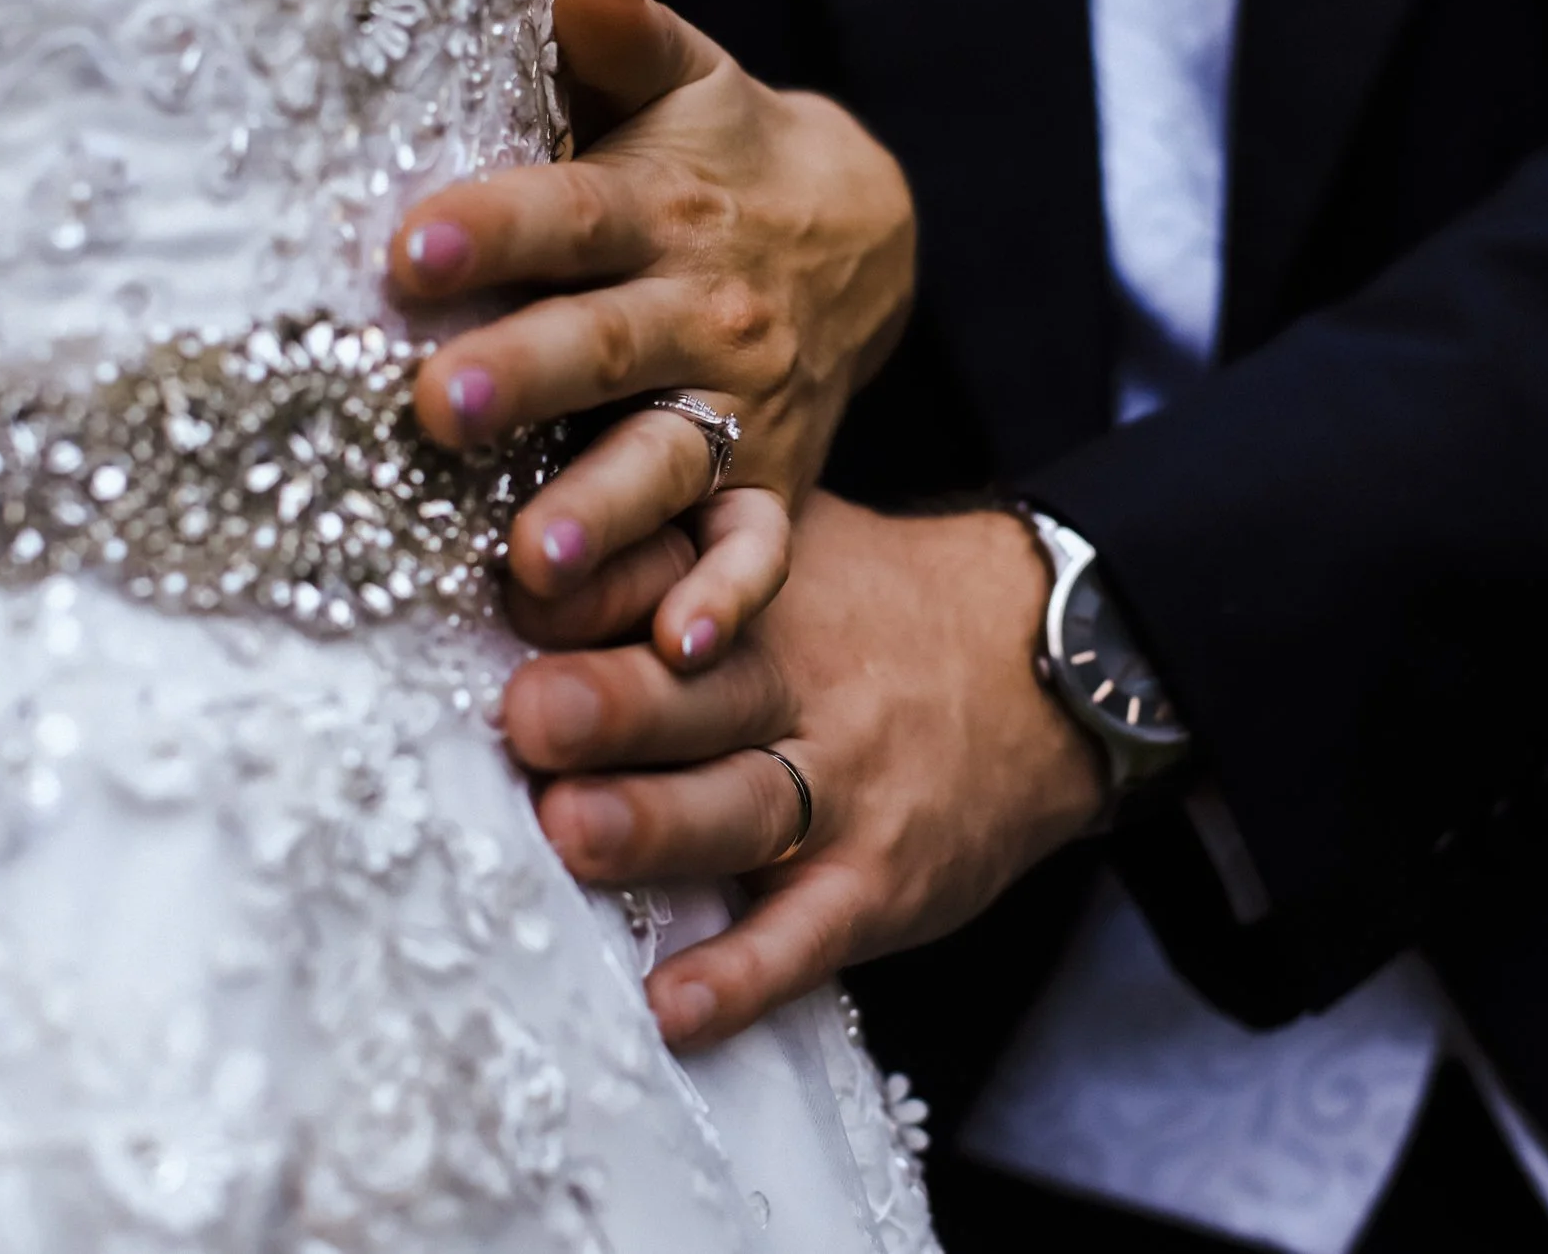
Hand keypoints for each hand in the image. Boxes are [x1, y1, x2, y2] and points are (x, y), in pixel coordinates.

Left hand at [390, 0, 916, 670]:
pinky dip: (722, 601)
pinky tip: (677, 652)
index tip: (407, 248)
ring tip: (531, 557)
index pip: (570, 212)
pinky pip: (753, 550)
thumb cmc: (719, 150)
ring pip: (670, 458)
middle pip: (608, 343)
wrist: (862, 233)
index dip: (494, 227)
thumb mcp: (687, 79)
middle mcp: (702, 311)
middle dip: (525, 376)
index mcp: (661, 206)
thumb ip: (623, 39)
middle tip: (433, 407)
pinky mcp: (766, 483)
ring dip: (603, 509)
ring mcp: (739, 405)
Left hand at [499, 492, 1107, 1047]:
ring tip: (572, 832)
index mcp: (752, 589)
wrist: (1043, 663)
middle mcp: (792, 680)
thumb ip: (663, 550)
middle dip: (613, 704)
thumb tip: (504, 561)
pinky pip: (808, 933)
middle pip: (697, 690)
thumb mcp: (783, 543)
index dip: (593, 585)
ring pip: (743, 805)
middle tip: (529, 712)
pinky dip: (743, 975)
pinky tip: (674, 1005)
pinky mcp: (879, 881)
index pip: (664, 576)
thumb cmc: (865, 609)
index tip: (519, 584)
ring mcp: (843, 785)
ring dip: (656, 823)